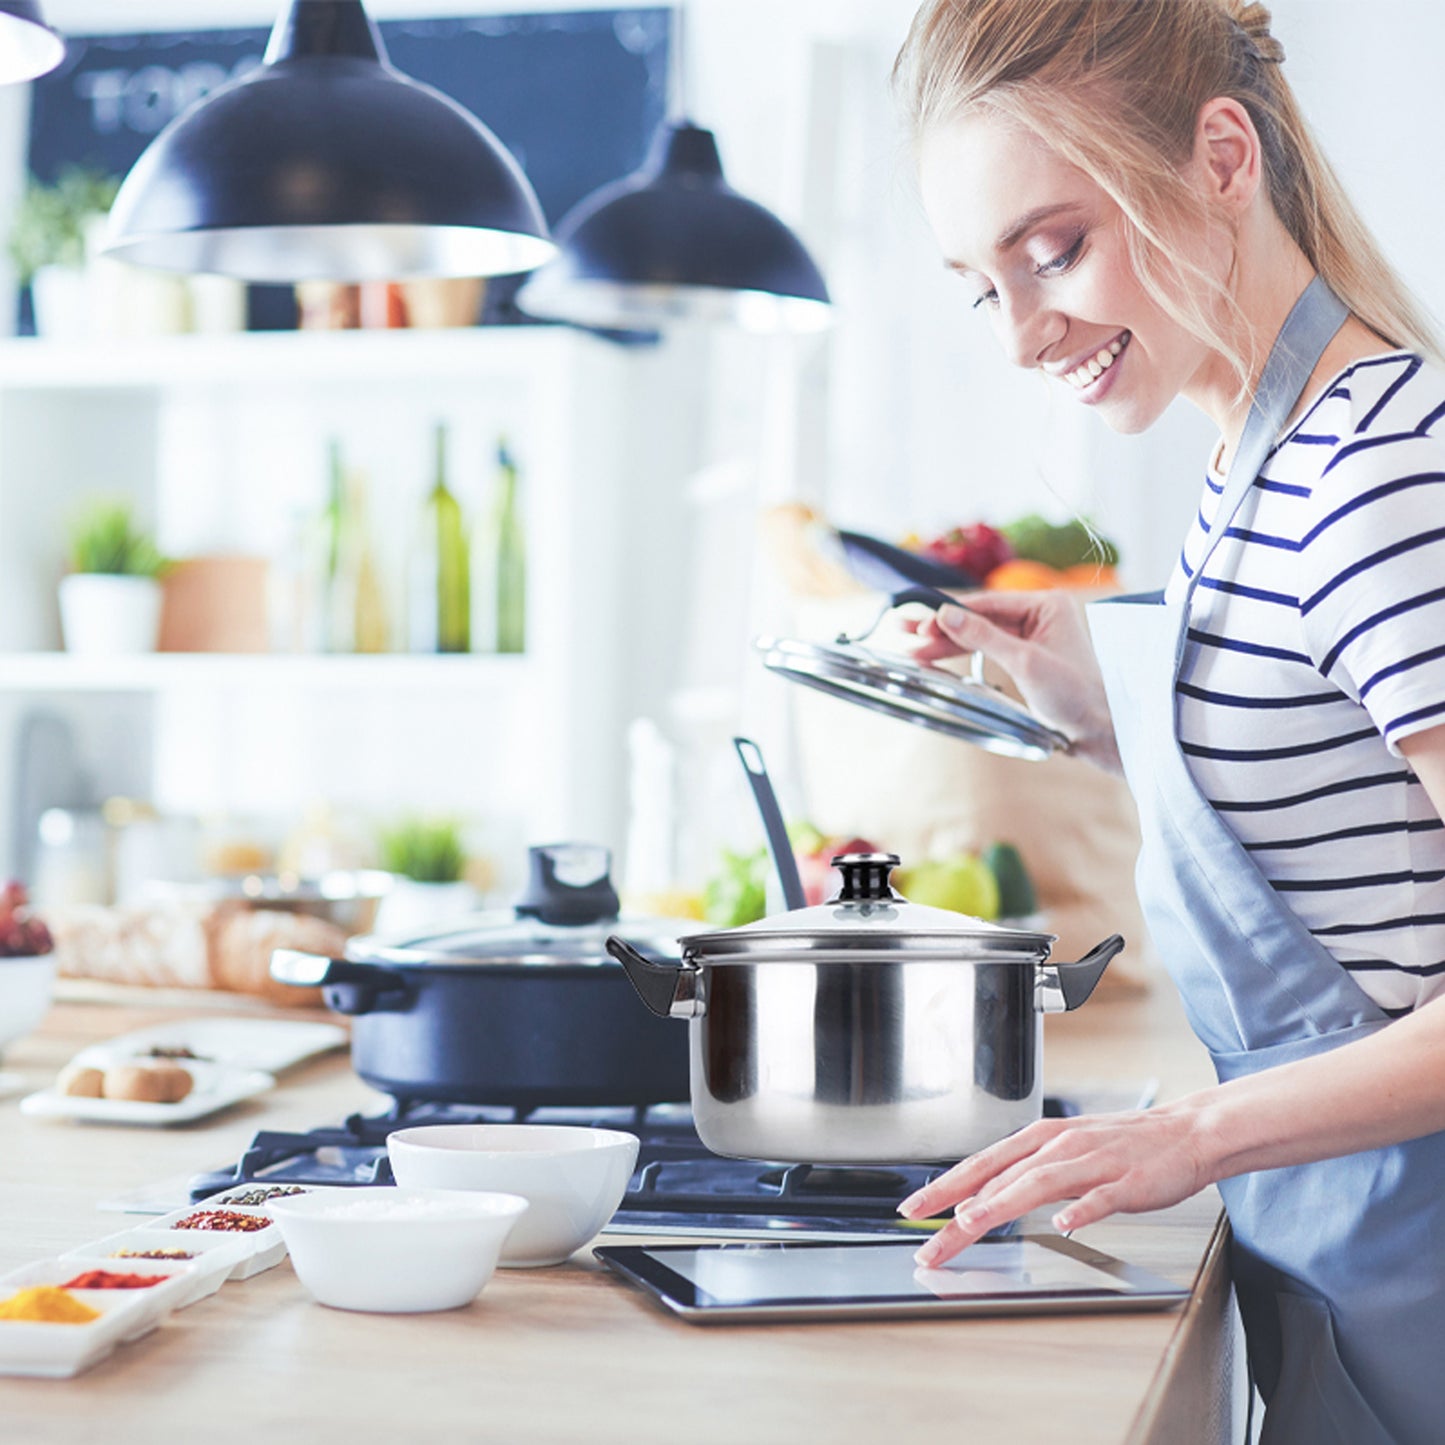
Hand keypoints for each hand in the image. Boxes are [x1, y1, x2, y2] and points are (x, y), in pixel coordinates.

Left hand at [897, 1105, 1212, 1266]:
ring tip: (971, 1223)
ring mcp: (1094, 1162)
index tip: (912, 1210)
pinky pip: (1102, 1198)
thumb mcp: (1065, 1151)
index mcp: (1041, 1138)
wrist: (1186, 1133)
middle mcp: (1060, 1145)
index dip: (944, 1186)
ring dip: (1002, 1202)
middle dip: (957, 1205)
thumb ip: (1025, 1172)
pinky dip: (1082, 1211)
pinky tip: (1064, 1226)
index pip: (981, 1163)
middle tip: (926, 1235)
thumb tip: (982, 1197)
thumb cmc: (1123, 1146)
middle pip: (1000, 1176)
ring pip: (1040, 1181)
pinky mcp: (1128, 1181)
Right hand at [909, 591, 1120, 771]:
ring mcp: (1032, 635)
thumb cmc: (1074, 694)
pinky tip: (937, 657)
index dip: (952, 615)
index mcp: (1047, 605)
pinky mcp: (1025, 657)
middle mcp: (1039, 614)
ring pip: (979, 635)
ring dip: (948, 644)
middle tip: (905, 629)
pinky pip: (987, 650)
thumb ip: (983, 637)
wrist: (1098, 729)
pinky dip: (963, 655)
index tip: (921, 624)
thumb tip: (946, 614)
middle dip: (943, 628)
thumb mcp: (1025, 662)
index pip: (988, 604)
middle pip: (980, 618)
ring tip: (913, 650)